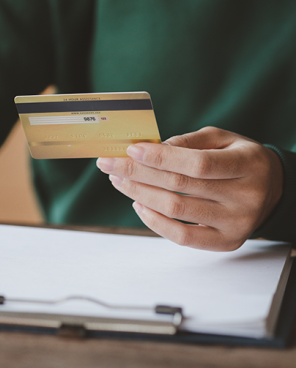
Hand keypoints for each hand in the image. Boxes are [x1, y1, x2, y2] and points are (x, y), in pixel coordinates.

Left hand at [96, 127, 283, 250]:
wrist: (272, 189)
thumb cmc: (239, 159)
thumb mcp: (222, 139)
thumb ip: (188, 142)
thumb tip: (151, 149)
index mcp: (248, 164)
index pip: (198, 164)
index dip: (161, 157)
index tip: (131, 150)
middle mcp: (246, 196)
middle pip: (181, 186)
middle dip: (137, 173)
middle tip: (110, 164)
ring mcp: (238, 223)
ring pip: (176, 211)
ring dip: (139, 194)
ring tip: (119, 181)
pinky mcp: (227, 242)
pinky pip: (182, 237)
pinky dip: (154, 221)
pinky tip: (138, 205)